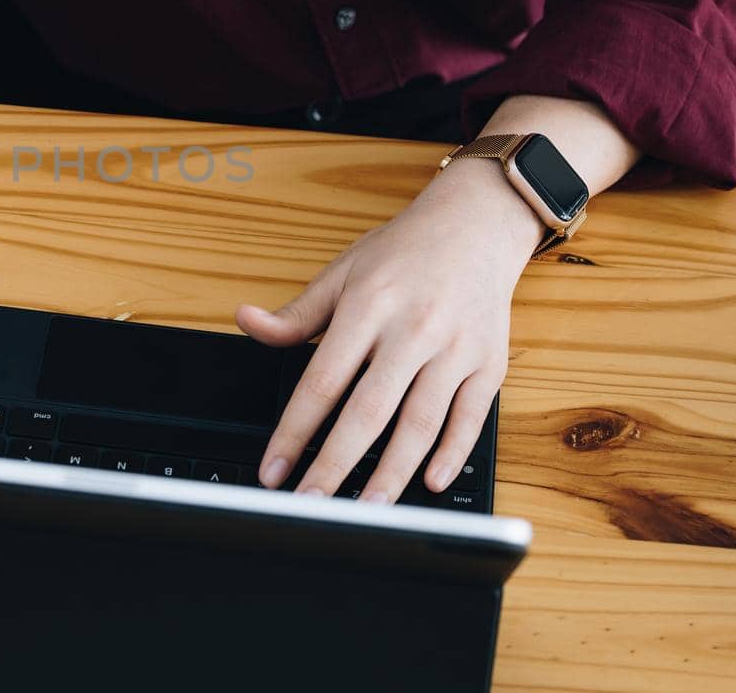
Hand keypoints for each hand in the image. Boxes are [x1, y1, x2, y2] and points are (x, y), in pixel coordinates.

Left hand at [237, 159, 542, 501]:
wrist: (476, 225)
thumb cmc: (403, 253)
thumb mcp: (342, 272)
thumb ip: (296, 313)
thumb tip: (246, 322)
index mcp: (368, 307)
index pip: (322, 381)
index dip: (294, 431)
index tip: (273, 469)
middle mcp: (413, 330)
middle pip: (369, 411)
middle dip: (336, 464)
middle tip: (312, 506)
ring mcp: (455, 349)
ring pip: (421, 422)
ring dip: (393, 472)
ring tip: (367, 510)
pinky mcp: (489, 363)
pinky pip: (470, 417)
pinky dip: (451, 453)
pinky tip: (430, 482)